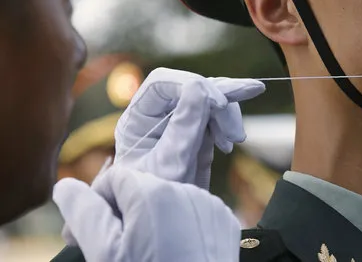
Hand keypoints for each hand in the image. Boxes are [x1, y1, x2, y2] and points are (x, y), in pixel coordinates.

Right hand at [53, 167, 240, 261]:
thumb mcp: (105, 253)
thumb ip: (84, 214)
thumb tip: (66, 186)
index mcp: (154, 191)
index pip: (114, 178)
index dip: (97, 205)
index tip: (91, 236)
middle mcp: (186, 189)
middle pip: (142, 190)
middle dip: (125, 215)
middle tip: (116, 252)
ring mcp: (210, 206)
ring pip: (168, 203)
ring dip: (153, 222)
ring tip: (148, 256)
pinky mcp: (225, 223)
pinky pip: (193, 216)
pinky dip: (180, 230)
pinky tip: (174, 255)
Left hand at [114, 68, 264, 188]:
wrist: (165, 229)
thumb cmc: (155, 201)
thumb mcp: (170, 165)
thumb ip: (184, 126)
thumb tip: (199, 86)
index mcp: (137, 120)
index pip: (163, 83)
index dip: (192, 85)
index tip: (218, 103)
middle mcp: (156, 116)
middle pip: (191, 86)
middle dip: (219, 98)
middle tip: (238, 122)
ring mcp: (179, 123)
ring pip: (209, 97)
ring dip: (228, 112)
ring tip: (236, 139)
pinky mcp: (198, 133)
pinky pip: (218, 114)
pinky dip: (229, 121)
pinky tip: (233, 139)